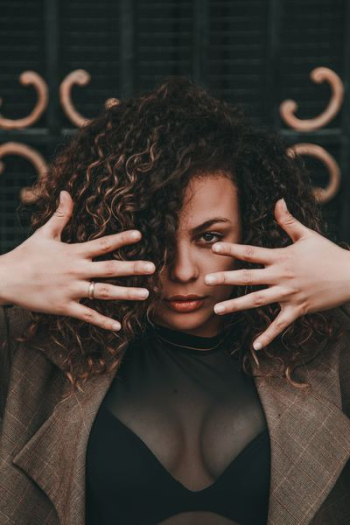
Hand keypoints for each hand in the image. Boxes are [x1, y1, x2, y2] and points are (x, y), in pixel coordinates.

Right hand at [0, 191, 154, 330]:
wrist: (5, 278)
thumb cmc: (25, 254)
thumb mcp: (44, 233)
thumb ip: (61, 215)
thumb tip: (66, 191)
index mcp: (73, 252)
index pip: (102, 244)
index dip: (121, 239)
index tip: (139, 236)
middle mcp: (75, 271)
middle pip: (110, 269)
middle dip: (132, 268)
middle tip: (152, 268)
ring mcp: (70, 290)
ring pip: (103, 292)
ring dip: (126, 294)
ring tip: (145, 294)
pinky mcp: (63, 307)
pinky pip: (87, 315)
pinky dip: (102, 321)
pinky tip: (118, 326)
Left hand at [205, 198, 349, 350]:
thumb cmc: (328, 253)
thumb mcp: (308, 235)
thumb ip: (288, 220)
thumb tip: (278, 200)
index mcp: (281, 257)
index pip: (252, 252)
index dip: (232, 249)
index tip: (214, 248)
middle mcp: (281, 276)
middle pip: (249, 277)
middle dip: (227, 279)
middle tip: (207, 281)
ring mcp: (289, 294)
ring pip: (258, 301)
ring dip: (237, 306)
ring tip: (217, 310)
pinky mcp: (298, 309)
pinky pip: (280, 325)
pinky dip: (268, 336)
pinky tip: (255, 346)